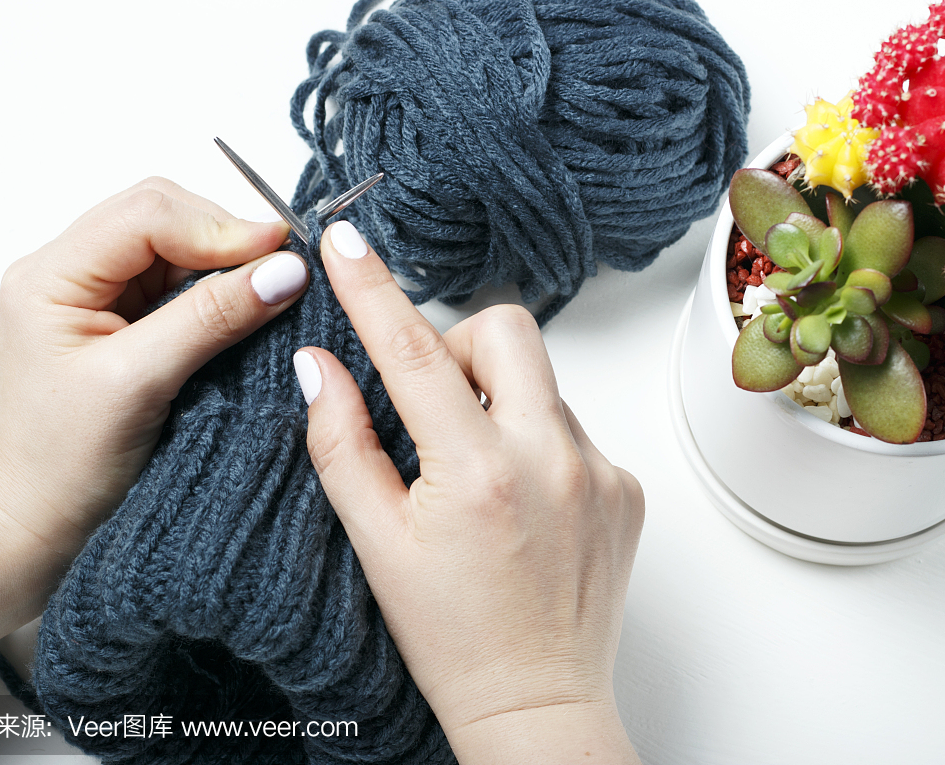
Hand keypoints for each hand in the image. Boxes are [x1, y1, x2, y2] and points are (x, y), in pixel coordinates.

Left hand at [0, 177, 306, 553]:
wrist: (40, 519)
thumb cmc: (65, 461)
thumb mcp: (141, 382)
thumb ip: (212, 318)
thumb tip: (286, 270)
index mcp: (51, 276)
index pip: (146, 214)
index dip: (220, 226)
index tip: (284, 255)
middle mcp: (69, 271)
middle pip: (162, 215)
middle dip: (226, 236)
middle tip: (284, 272)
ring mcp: (97, 292)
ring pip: (176, 243)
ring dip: (226, 261)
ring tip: (272, 291)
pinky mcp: (123, 316)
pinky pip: (181, 279)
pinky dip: (219, 287)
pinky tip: (246, 307)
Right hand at [294, 220, 643, 763]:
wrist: (539, 702)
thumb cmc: (453, 638)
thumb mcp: (375, 543)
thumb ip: (342, 443)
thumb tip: (317, 366)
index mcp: (477, 472)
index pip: (412, 350)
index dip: (373, 287)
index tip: (348, 242)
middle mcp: (551, 458)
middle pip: (506, 328)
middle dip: (458, 344)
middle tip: (430, 402)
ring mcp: (600, 470)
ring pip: (541, 381)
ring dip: (498, 402)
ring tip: (476, 476)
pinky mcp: (627, 485)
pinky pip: (573, 426)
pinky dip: (536, 441)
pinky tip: (521, 501)